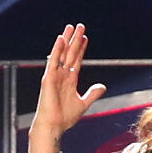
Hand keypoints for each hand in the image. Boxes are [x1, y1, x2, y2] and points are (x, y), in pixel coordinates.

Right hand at [29, 24, 109, 152]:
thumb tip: (102, 86)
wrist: (54, 126)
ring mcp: (55, 75)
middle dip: (75, 40)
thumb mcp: (83, 103)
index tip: (86, 38)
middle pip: (70, 53)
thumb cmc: (65, 118)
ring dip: (66, 40)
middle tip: (80, 26)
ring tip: (71, 27)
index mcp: (70, 80)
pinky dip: (56, 50)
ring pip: (61, 53)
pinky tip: (61, 39)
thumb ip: (93, 94)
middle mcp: (62, 75)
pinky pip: (53, 61)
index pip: (77, 60)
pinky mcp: (48, 78)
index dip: (81, 49)